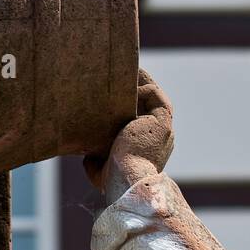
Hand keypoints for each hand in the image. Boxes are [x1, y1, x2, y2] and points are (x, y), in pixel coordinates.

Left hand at [84, 68, 173, 200]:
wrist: (126, 182)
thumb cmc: (114, 182)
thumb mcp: (102, 171)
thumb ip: (96, 162)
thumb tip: (87, 155)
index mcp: (149, 147)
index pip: (143, 120)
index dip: (131, 106)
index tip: (115, 95)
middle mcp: (160, 137)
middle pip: (150, 105)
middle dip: (137, 89)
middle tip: (121, 75)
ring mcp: (163, 128)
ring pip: (155, 97)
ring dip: (142, 81)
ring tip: (126, 67)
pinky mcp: (161, 121)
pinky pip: (154, 95)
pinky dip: (142, 86)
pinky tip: (127, 80)